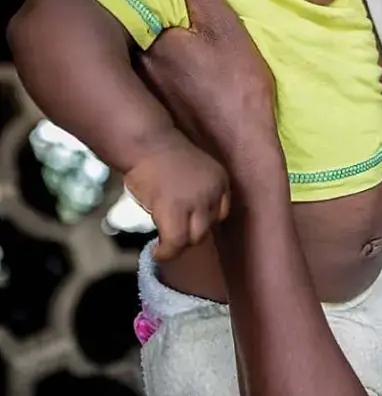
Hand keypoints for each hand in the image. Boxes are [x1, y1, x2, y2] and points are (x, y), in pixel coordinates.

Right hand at [126, 133, 230, 260]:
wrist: (146, 142)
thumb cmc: (161, 156)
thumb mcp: (193, 173)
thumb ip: (198, 194)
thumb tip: (191, 223)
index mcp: (221, 180)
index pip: (220, 213)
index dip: (201, 221)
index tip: (186, 225)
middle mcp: (214, 190)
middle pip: (207, 227)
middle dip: (188, 233)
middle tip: (170, 232)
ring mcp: (196, 200)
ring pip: (194, 238)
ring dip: (178, 244)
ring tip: (165, 246)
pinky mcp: (175, 208)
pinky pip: (176, 242)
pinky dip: (167, 252)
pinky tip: (157, 253)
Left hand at [137, 0, 280, 184]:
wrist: (237, 156)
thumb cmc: (238, 91)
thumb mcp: (224, 29)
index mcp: (146, 36)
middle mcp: (130, 62)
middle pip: (123, 23)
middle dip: (128, 6)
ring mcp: (133, 89)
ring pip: (127, 50)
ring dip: (132, 36)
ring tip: (153, 24)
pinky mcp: (143, 109)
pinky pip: (133, 76)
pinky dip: (141, 65)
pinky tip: (161, 66)